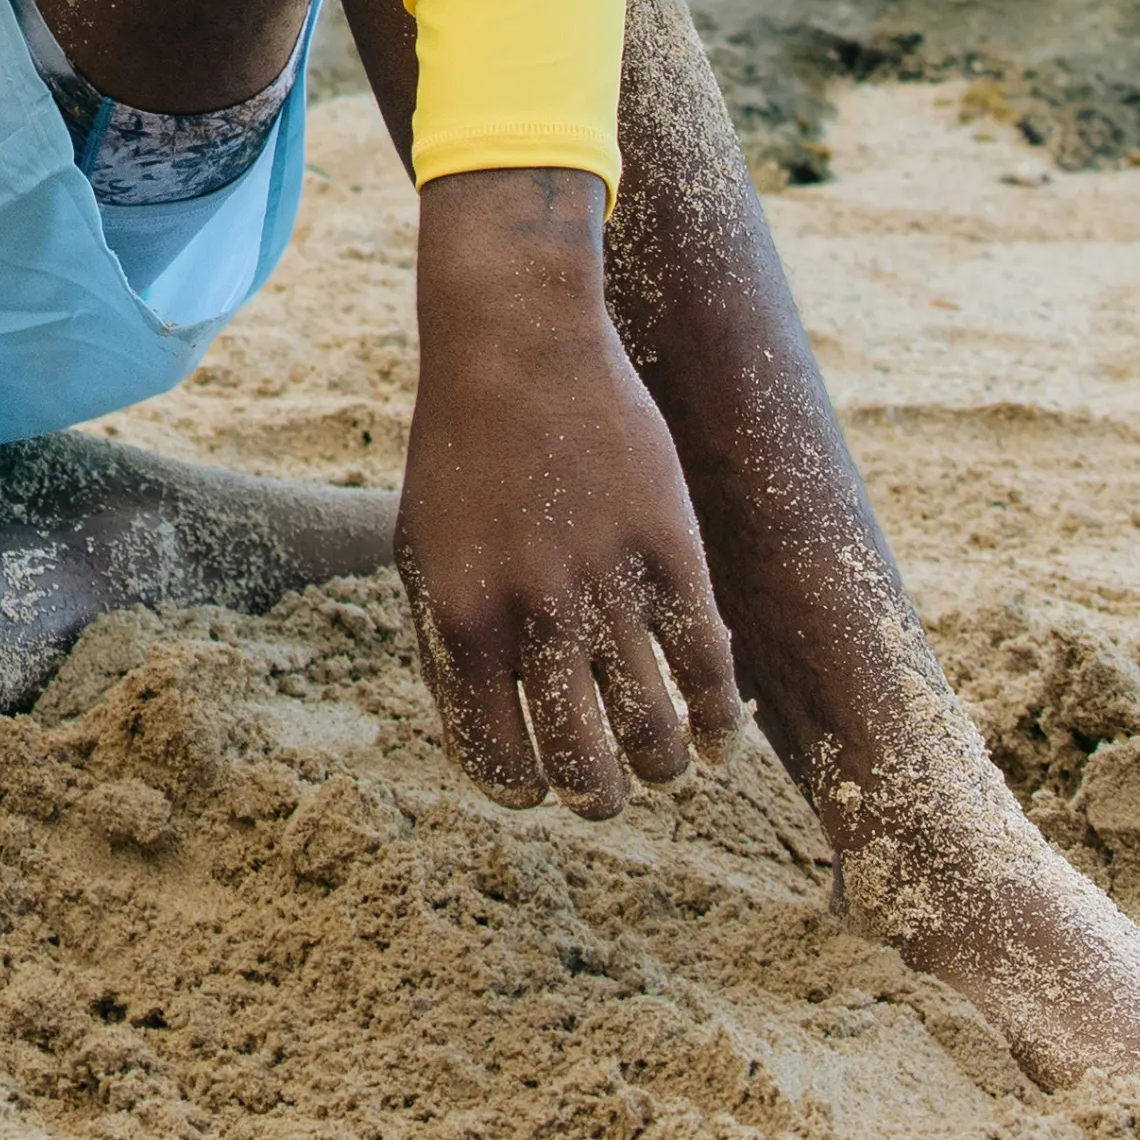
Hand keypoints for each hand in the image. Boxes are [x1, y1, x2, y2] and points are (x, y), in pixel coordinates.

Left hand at [397, 167, 745, 818]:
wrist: (513, 342)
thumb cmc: (460, 449)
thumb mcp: (421, 545)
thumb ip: (451, 641)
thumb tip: (489, 737)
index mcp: (459, 616)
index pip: (494, 757)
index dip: (520, 787)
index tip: (536, 786)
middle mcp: (532, 612)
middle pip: (580, 766)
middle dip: (594, 797)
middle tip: (602, 792)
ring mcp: (606, 582)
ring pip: (653, 733)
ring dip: (658, 768)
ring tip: (658, 766)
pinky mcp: (670, 550)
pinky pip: (708, 668)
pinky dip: (718, 725)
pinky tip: (716, 742)